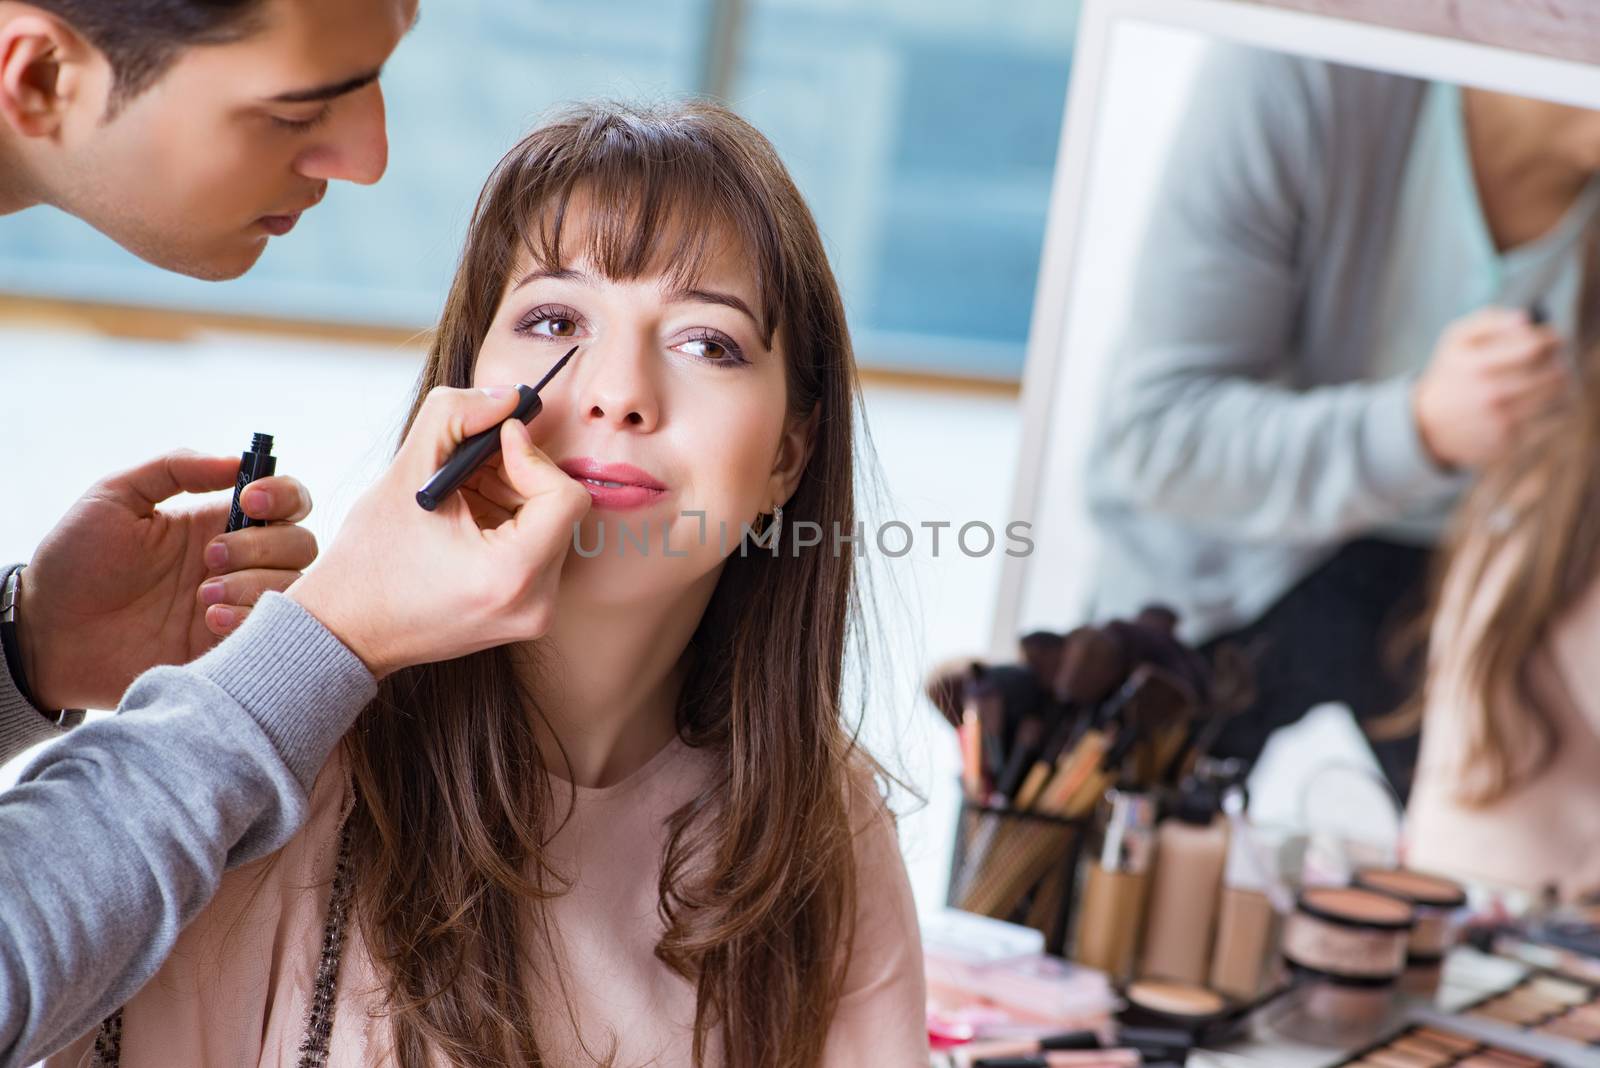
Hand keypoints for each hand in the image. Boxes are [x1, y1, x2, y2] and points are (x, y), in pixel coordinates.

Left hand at [20, 452, 317, 710]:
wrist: (50, 635)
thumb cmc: (75, 563)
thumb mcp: (115, 497)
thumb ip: (175, 469)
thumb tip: (237, 462)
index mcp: (217, 523)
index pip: (286, 501)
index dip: (283, 495)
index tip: (248, 502)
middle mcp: (238, 562)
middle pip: (300, 543)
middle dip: (261, 546)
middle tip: (208, 558)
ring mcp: (238, 604)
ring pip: (294, 586)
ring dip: (254, 584)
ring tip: (200, 596)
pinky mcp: (231, 645)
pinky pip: (274, 631)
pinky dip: (248, 620)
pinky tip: (207, 620)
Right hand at [287, 386, 591, 678]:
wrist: (346, 631)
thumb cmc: (369, 561)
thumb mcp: (405, 474)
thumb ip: (455, 416)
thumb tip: (508, 396)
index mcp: (511, 576)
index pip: (565, 497)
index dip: (532, 457)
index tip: (495, 440)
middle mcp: (535, 604)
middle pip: (560, 509)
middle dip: (517, 473)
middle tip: (470, 462)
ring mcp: (534, 615)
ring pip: (550, 527)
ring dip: (512, 495)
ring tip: (461, 492)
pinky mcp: (527, 616)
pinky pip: (538, 550)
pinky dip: (509, 523)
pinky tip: (466, 518)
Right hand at [1413, 306, 1568, 469]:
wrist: (1429, 426)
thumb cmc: (1452, 374)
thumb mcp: (1457, 338)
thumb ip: (1491, 319)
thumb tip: (1526, 320)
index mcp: (1476, 366)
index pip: (1535, 346)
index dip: (1550, 339)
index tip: (1551, 339)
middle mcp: (1490, 396)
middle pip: (1554, 372)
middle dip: (1558, 361)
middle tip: (1552, 360)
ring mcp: (1502, 423)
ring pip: (1561, 396)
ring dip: (1562, 384)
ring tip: (1550, 379)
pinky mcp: (1512, 443)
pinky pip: (1556, 421)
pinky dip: (1556, 408)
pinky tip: (1543, 402)